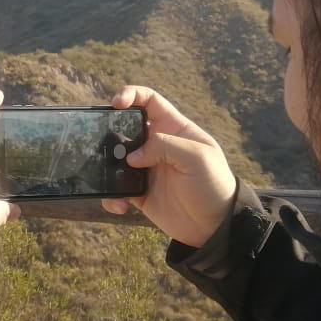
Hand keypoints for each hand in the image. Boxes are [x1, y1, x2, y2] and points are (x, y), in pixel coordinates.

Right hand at [101, 86, 236, 246]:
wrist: (215, 226)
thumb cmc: (214, 184)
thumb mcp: (197, 157)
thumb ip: (164, 146)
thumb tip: (131, 156)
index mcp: (173, 128)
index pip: (149, 101)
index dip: (131, 95)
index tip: (116, 102)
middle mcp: (157, 145)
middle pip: (124, 128)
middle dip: (109, 131)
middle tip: (105, 144)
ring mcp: (146, 168)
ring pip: (115, 158)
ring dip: (106, 167)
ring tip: (112, 180)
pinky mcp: (139, 192)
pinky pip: (116, 189)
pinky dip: (112, 196)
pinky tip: (121, 205)